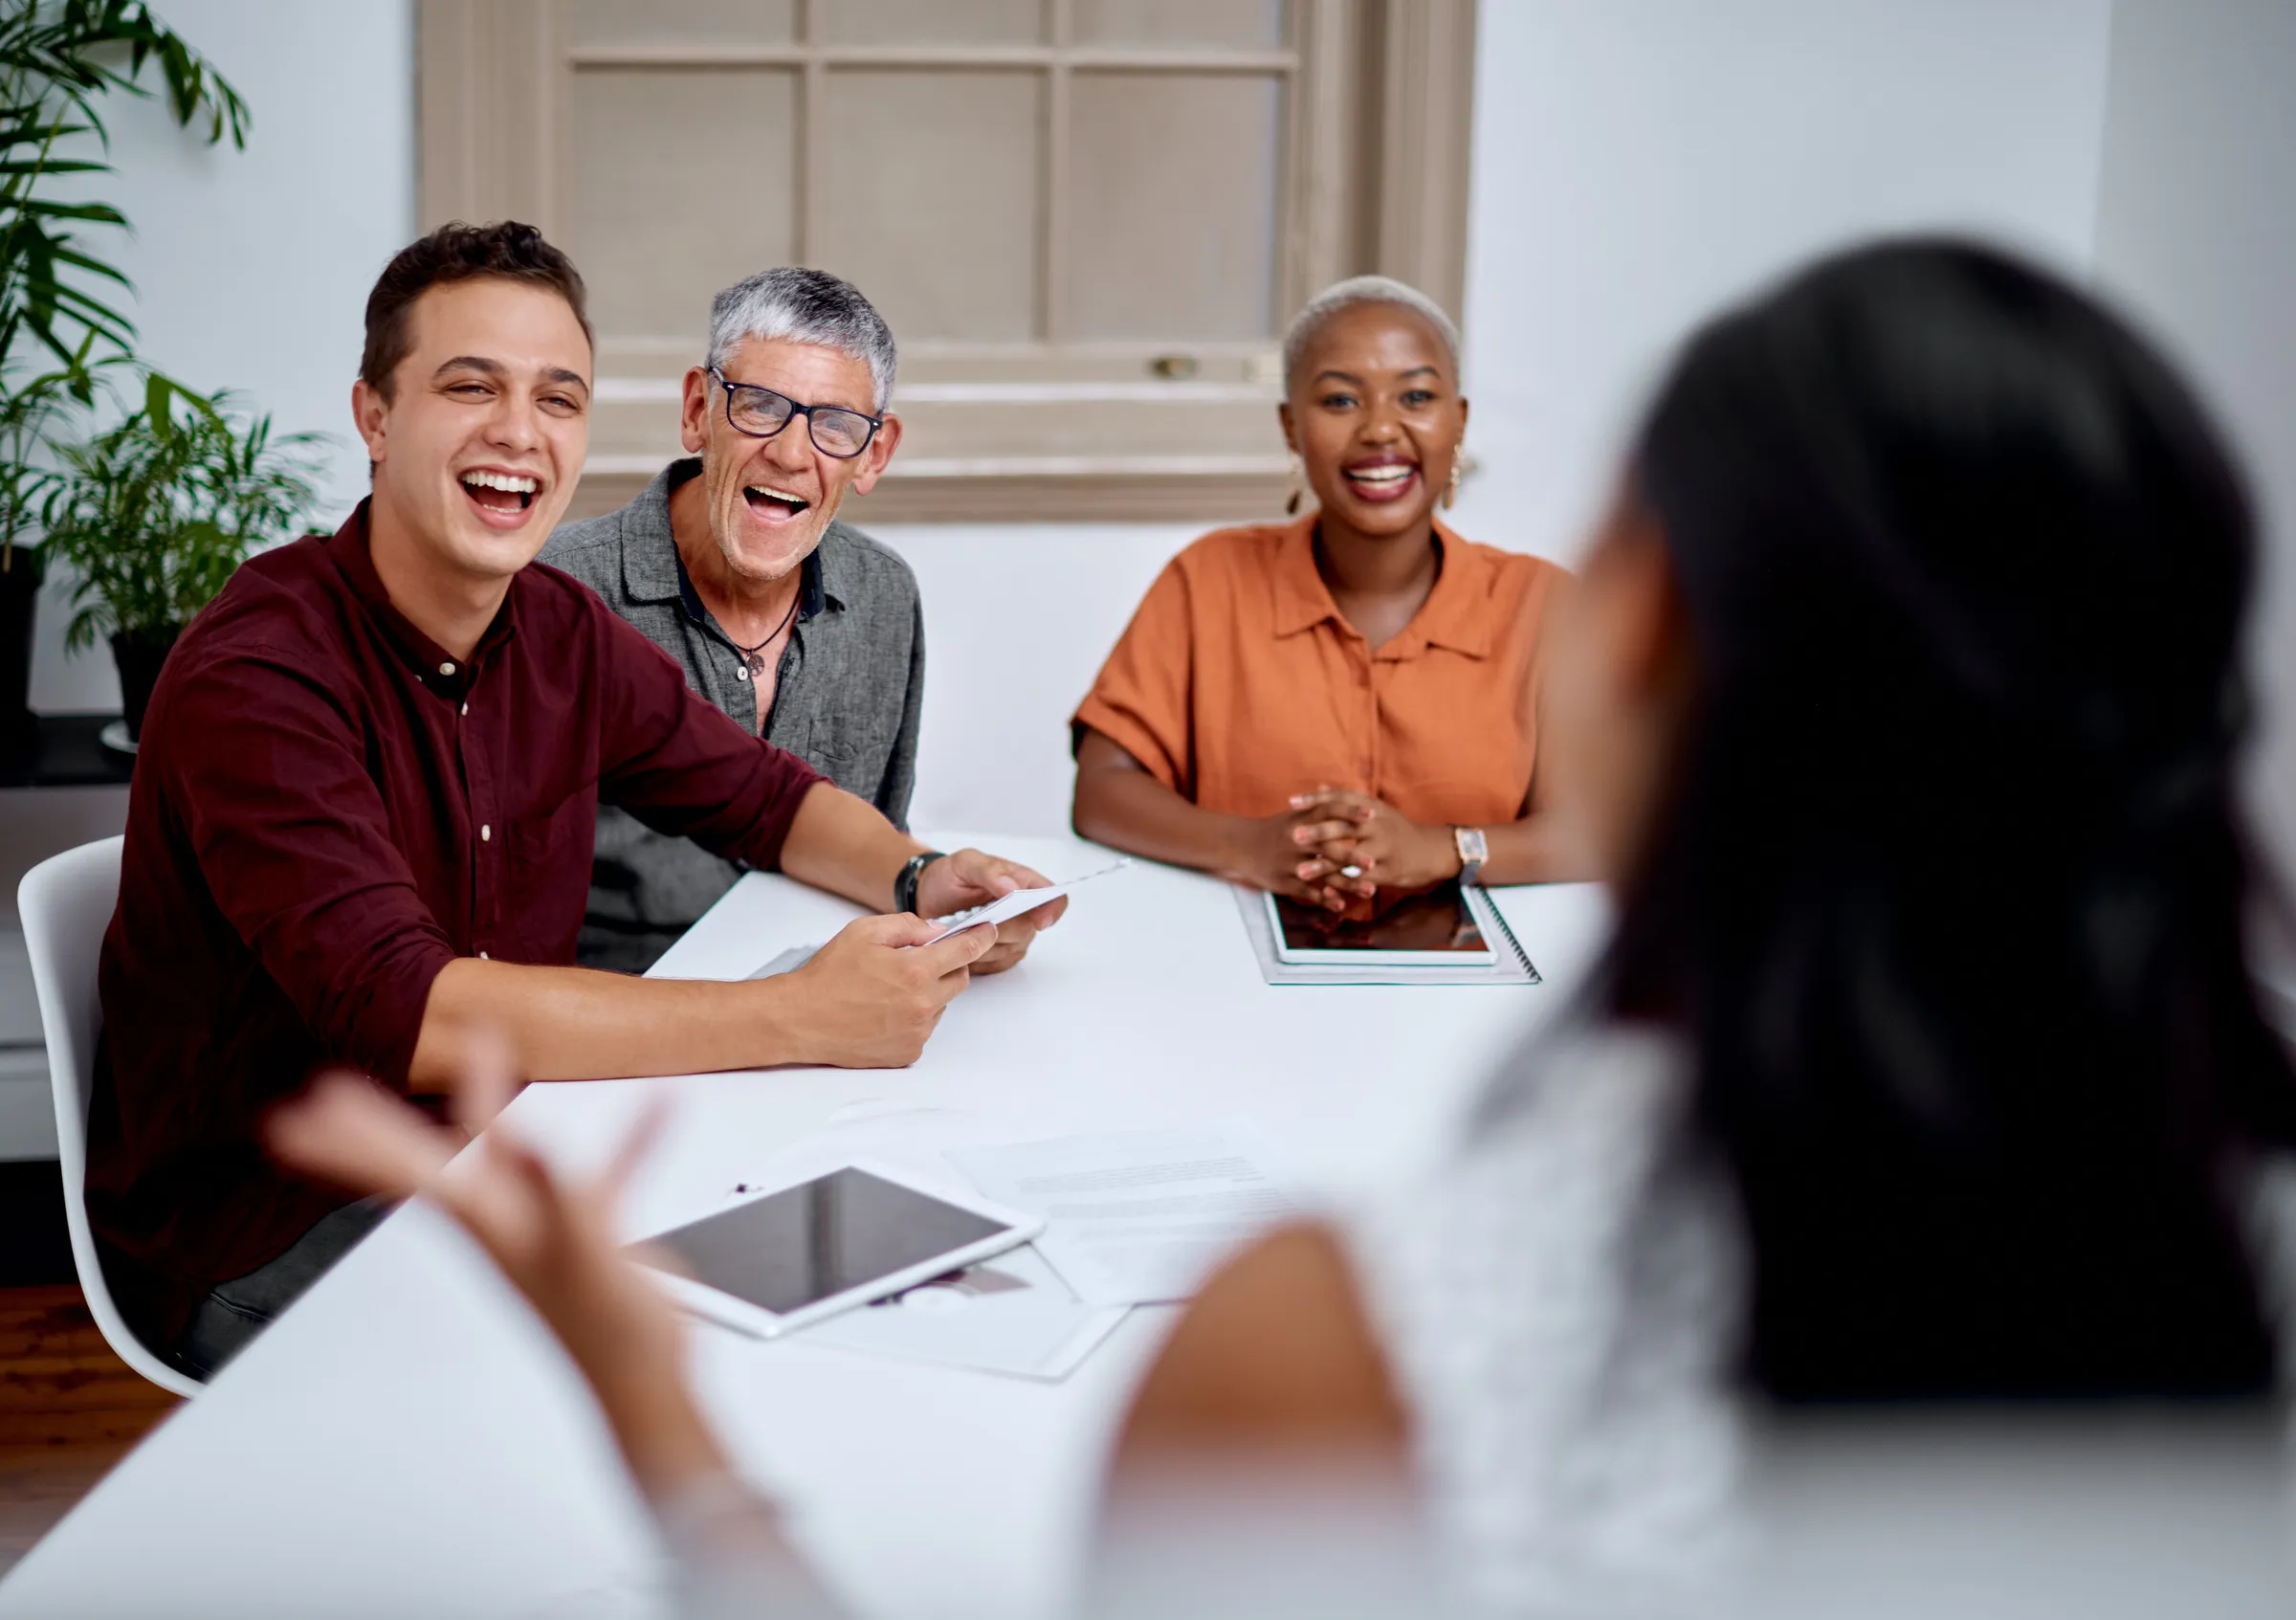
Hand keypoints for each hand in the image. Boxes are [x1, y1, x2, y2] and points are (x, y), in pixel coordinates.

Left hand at [264, 1033, 719, 1500]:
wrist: (647, 1382)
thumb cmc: (608, 1338)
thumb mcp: (585, 1255)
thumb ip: (559, 1194)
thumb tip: (528, 1142)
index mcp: (492, 1226)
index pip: (404, 1175)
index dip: (353, 1142)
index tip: (305, 1113)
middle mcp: (505, 1222)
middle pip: (425, 1164)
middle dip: (379, 1127)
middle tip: (330, 1093)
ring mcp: (543, 1224)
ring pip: (503, 1151)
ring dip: (492, 1098)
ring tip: (489, 1046)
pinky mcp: (590, 1230)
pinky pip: (602, 1171)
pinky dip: (627, 1137)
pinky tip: (655, 1107)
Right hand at [786, 910, 996, 1064]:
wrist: (801, 1019)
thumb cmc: (828, 976)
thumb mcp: (865, 931)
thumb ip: (908, 925)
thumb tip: (937, 931)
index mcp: (915, 971)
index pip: (966, 950)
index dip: (981, 937)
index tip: (989, 932)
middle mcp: (922, 1005)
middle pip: (959, 980)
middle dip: (948, 966)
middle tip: (918, 962)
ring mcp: (917, 1033)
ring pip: (941, 1005)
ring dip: (928, 994)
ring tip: (889, 990)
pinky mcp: (908, 1052)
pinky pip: (924, 1029)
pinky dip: (914, 1018)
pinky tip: (885, 1012)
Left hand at [912, 848, 1066, 975]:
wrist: (926, 897)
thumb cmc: (949, 877)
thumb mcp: (965, 863)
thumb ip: (989, 870)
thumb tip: (1013, 888)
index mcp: (1024, 883)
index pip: (1054, 898)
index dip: (1052, 911)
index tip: (1039, 921)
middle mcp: (1024, 912)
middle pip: (1029, 929)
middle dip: (1001, 928)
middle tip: (974, 920)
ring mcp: (1012, 936)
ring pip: (1011, 950)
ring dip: (985, 943)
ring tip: (962, 929)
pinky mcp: (998, 956)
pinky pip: (996, 965)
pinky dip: (978, 957)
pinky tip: (962, 943)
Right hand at [1227, 807, 1360, 910]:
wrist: (1240, 845)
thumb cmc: (1276, 830)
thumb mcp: (1295, 816)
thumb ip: (1320, 807)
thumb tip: (1346, 795)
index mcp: (1301, 820)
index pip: (1329, 811)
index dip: (1350, 811)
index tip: (1372, 814)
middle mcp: (1296, 840)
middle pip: (1327, 847)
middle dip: (1351, 856)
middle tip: (1374, 863)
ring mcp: (1289, 862)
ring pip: (1321, 874)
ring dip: (1346, 884)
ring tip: (1370, 892)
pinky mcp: (1283, 881)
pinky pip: (1307, 892)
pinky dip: (1325, 899)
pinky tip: (1341, 905)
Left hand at [1286, 788, 1460, 895]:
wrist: (1431, 851)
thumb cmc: (1395, 829)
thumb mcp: (1374, 810)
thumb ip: (1345, 800)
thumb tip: (1319, 786)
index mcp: (1371, 807)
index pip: (1341, 799)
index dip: (1316, 800)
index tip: (1292, 802)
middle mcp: (1378, 824)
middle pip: (1344, 825)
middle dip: (1317, 831)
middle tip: (1293, 835)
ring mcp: (1384, 847)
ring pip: (1350, 856)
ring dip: (1324, 865)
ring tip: (1301, 872)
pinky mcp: (1389, 870)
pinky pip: (1361, 879)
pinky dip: (1343, 886)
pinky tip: (1325, 892)